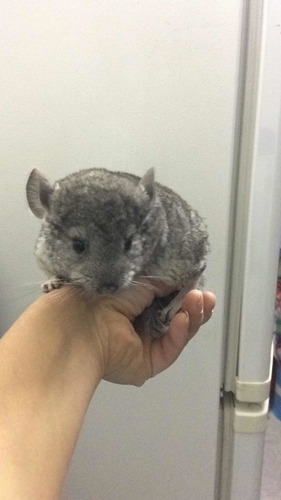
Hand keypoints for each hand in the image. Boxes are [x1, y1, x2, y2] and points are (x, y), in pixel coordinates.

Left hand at [84, 284, 215, 385]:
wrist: (84, 321)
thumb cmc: (105, 297)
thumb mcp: (138, 282)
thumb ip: (161, 283)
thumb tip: (181, 280)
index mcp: (138, 307)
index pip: (169, 303)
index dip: (186, 294)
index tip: (198, 284)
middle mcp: (143, 327)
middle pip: (179, 319)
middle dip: (195, 307)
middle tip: (205, 296)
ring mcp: (147, 347)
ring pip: (179, 334)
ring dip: (192, 316)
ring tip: (199, 301)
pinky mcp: (149, 365)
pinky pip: (170, 349)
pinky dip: (180, 333)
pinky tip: (184, 319)